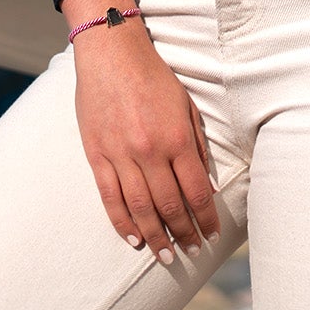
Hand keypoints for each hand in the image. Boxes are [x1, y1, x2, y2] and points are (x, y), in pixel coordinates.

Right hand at [72, 20, 219, 259]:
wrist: (112, 53)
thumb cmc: (154, 76)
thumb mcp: (186, 105)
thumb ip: (197, 144)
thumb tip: (206, 184)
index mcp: (176, 137)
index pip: (196, 191)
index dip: (205, 218)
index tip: (211, 234)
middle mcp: (149, 151)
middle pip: (169, 206)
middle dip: (183, 234)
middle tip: (191, 251)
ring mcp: (121, 155)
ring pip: (140, 208)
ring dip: (155, 237)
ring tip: (165, 256)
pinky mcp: (98, 155)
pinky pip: (110, 198)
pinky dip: (123, 223)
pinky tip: (134, 239)